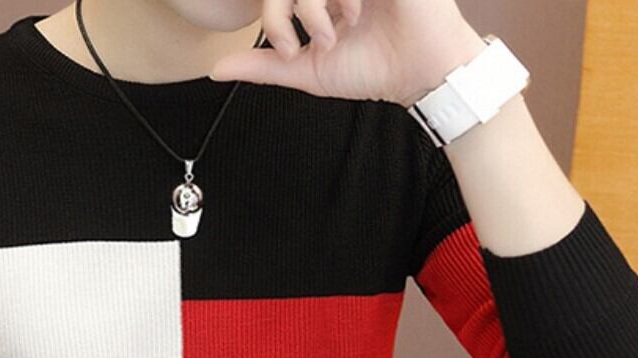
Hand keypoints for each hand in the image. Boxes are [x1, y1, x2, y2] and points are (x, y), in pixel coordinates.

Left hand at [209, 0, 487, 106]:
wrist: (420, 71)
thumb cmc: (372, 68)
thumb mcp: (308, 70)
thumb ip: (264, 66)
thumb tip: (216, 70)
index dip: (271, 15)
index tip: (284, 49)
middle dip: (283, 9)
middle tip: (297, 43)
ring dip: (312, 5)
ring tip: (332, 34)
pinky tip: (356, 16)